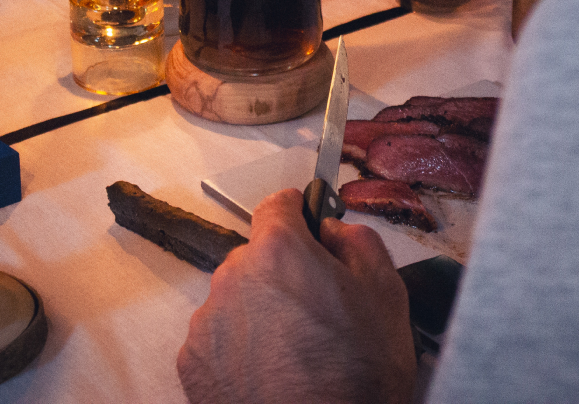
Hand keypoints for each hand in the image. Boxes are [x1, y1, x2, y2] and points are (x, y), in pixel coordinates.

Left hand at [178, 188, 416, 403]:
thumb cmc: (356, 375)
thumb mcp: (386, 291)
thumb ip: (357, 240)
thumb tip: (332, 230)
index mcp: (279, 251)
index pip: (277, 204)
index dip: (298, 212)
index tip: (306, 223)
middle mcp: (234, 277)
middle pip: (257, 255)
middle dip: (283, 271)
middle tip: (315, 306)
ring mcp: (208, 321)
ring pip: (237, 296)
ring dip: (261, 309)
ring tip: (295, 347)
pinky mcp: (193, 361)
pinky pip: (219, 336)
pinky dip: (240, 346)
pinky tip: (272, 368)